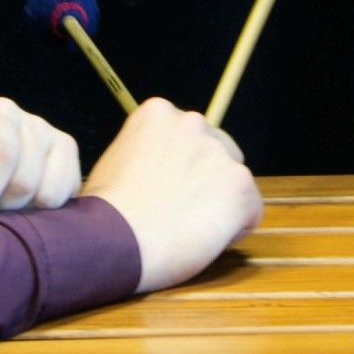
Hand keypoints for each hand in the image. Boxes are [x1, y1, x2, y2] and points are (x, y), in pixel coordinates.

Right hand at [81, 97, 263, 292]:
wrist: (115, 241)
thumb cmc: (104, 213)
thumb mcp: (113, 161)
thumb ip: (143, 152)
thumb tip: (155, 168)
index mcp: (158, 112)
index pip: (186, 135)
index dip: (180, 165)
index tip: (167, 188)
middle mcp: (192, 123)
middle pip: (216, 150)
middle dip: (205, 177)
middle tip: (182, 210)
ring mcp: (219, 153)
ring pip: (233, 181)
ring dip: (219, 202)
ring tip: (189, 229)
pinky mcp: (241, 186)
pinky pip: (250, 210)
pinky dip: (234, 228)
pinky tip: (204, 240)